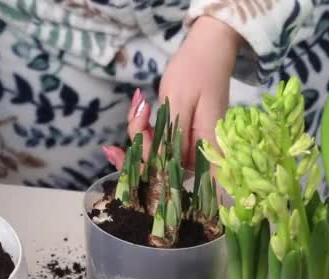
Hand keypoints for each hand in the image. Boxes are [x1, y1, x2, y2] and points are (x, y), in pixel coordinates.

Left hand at [103, 16, 242, 170]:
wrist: (208, 50)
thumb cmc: (196, 73)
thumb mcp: (177, 104)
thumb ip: (169, 139)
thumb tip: (159, 170)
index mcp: (204, 151)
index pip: (174, 179)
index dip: (144, 176)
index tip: (120, 159)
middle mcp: (199, 156)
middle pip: (160, 168)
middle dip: (138, 144)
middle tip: (138, 114)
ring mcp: (190, 147)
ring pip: (154, 153)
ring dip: (140, 130)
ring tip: (141, 103)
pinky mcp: (182, 137)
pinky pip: (158, 140)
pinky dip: (145, 125)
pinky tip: (142, 104)